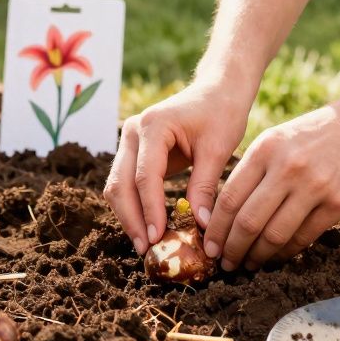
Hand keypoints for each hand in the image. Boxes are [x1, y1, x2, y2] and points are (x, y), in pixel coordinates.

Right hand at [103, 81, 251, 253]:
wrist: (217, 91)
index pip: (144, 176)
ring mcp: (129, 141)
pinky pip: (126, 183)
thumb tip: (201, 227)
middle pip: (120, 183)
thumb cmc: (221, 114)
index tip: (158, 238)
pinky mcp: (134, 152)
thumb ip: (204, 187)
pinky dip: (133, 206)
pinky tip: (148, 228)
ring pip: (117, 186)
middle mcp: (133, 131)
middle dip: (131, 219)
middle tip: (146, 249)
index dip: (149, 210)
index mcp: (153, 125)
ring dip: (128, 216)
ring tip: (146, 244)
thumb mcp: (218, 149)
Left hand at [202, 97, 339, 270]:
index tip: (208, 247)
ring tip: (249, 265)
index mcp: (265, 149)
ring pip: (275, 235)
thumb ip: (253, 170)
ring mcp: (315, 185)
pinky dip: (286, 253)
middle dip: (232, 249)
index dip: (216, 230)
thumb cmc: (317, 133)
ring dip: (257, 256)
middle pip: (248, 222)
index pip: (230, 199)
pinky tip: (277, 257)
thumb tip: (226, 213)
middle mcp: (287, 168)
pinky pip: (304, 237)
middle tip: (225, 263)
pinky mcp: (339, 202)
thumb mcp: (278, 139)